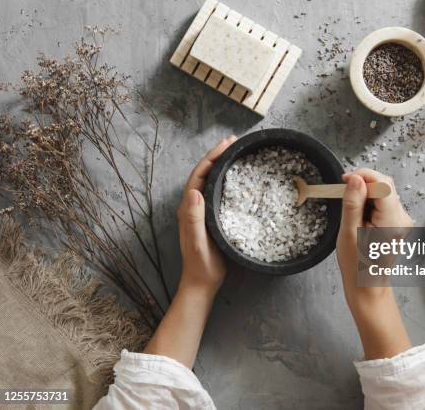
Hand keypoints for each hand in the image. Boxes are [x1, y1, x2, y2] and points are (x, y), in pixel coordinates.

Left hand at [177, 135, 236, 294]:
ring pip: (210, 181)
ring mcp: (201, 212)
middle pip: (204, 173)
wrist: (201, 283)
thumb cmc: (201, 265)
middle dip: (217, 155)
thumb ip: (193, 219)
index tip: (226, 144)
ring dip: (221, 165)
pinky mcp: (210, 218)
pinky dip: (225, 179)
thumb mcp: (197, 242)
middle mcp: (192, 206)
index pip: (199, 175)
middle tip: (234, 142)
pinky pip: (216, 192)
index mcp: (188, 208)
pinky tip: (236, 179)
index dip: (212, 157)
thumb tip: (195, 192)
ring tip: (235, 153)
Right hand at [337, 168, 412, 290]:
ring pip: (384, 191)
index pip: (383, 184)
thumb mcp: (349, 231)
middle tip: (344, 192)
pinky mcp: (398, 221)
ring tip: (352, 211)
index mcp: (392, 221)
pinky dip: (370, 201)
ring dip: (366, 193)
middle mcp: (402, 218)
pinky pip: (384, 201)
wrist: (368, 284)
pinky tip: (360, 215)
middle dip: (364, 184)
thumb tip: (356, 179)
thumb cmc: (357, 264)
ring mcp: (402, 219)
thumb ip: (353, 203)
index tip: (345, 180)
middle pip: (385, 185)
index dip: (363, 176)